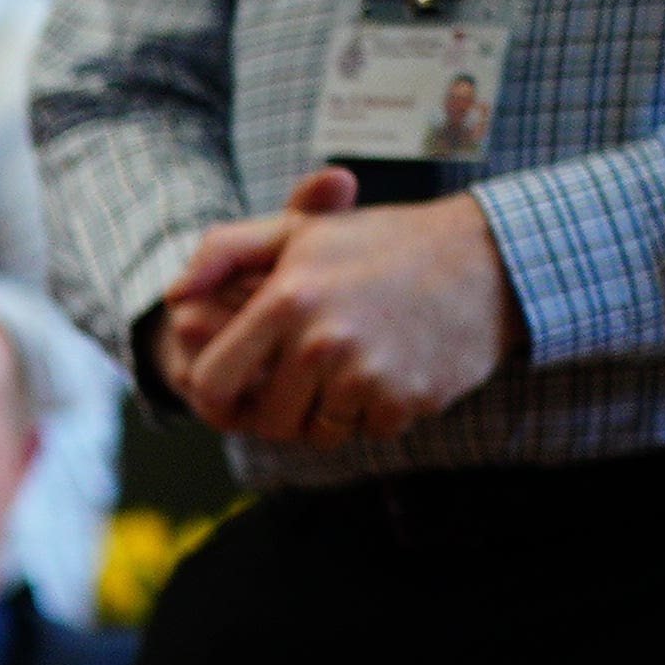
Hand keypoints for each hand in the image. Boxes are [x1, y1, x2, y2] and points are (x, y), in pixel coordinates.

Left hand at [170, 169, 522, 446]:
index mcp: (286, 299)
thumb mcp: (301, 232)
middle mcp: (321, 341)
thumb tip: (174, 296)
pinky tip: (397, 368)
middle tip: (309, 376)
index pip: (212, 383)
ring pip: (316, 432)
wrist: (490, 258)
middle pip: (266, 420)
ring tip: (356, 362)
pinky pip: (366, 431)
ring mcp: (365, 374)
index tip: (232, 394)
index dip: (215, 397)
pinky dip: (376, 412)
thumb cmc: (384, 243)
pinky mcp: (405, 399)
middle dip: (280, 407)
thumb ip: (225, 252)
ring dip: (330, 411)